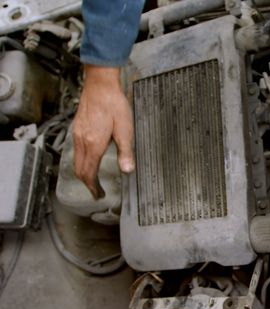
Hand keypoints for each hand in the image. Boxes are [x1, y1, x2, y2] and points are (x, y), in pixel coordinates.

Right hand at [72, 65, 134, 198]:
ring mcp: (77, 134)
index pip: (89, 173)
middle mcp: (82, 141)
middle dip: (87, 183)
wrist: (100, 85)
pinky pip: (75, 151)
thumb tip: (127, 171)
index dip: (93, 187)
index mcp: (94, 144)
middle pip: (79, 170)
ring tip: (93, 179)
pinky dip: (80, 161)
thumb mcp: (125, 129)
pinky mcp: (77, 128)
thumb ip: (126, 151)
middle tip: (96, 191)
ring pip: (75, 161)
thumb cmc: (114, 105)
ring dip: (83, 173)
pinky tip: (89, 159)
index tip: (99, 195)